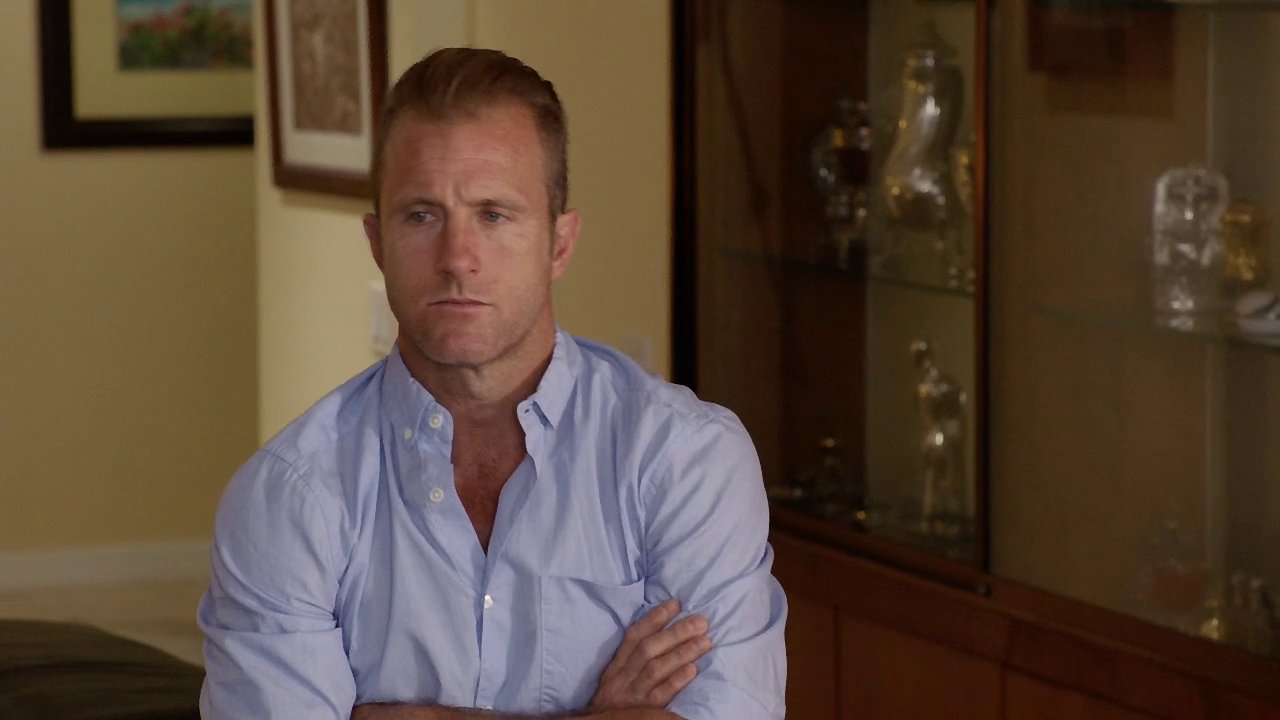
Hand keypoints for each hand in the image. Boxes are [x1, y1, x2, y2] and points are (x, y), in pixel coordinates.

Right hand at [588, 598, 711, 711]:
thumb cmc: (615, 700)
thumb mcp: (617, 677)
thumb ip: (634, 657)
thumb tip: (663, 629)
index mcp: (617, 666)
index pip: (634, 636)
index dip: (654, 618)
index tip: (675, 603)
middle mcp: (623, 677)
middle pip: (648, 649)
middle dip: (675, 633)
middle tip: (701, 622)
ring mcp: (634, 695)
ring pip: (656, 669)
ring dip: (682, 653)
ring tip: (705, 642)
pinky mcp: (645, 711)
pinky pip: (661, 695)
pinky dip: (676, 681)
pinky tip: (693, 671)